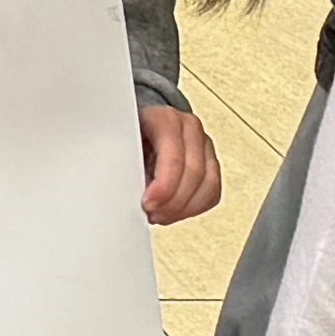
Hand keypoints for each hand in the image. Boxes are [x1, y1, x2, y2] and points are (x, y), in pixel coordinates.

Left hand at [138, 100, 221, 223]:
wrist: (141, 124)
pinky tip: (174, 212)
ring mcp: (204, 144)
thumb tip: (130, 195)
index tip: (147, 204)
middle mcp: (190, 129)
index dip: (163, 187)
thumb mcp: (122, 143)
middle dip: (173, 202)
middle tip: (152, 214)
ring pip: (209, 184)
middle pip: (194, 173)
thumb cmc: (130, 133)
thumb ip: (128, 166)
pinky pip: (212, 193)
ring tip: (161, 215)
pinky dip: (194, 208)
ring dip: (184, 208)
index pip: (174, 158)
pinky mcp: (211, 162)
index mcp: (166, 119)